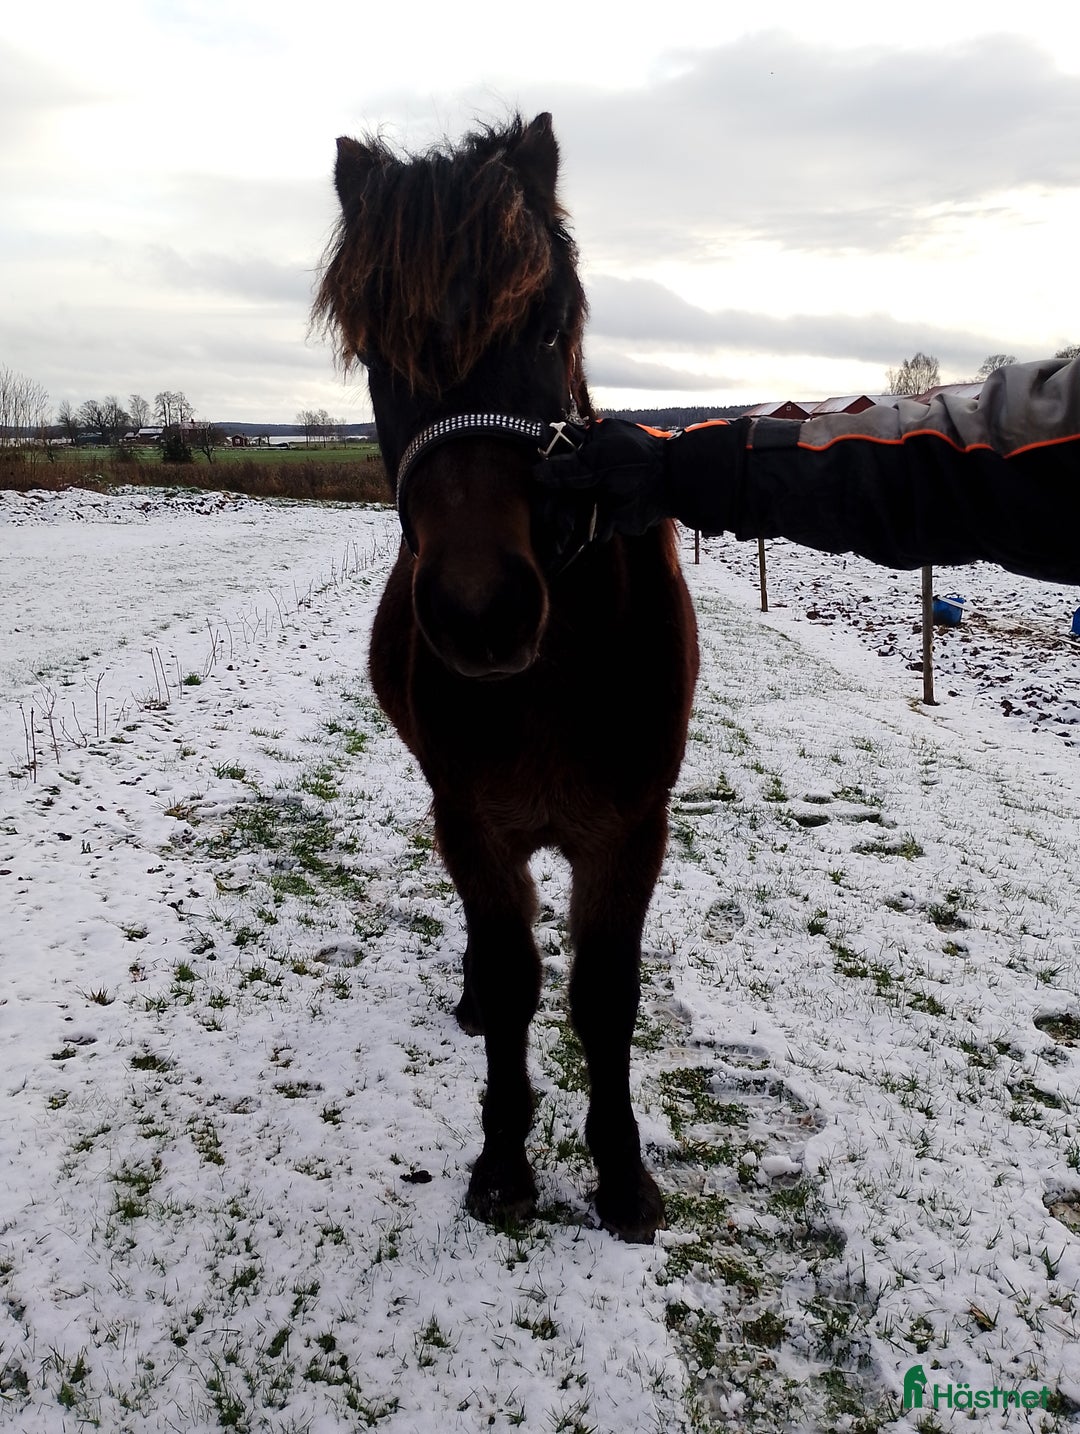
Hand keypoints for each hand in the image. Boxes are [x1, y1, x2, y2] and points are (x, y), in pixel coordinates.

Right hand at [534, 419, 671, 540]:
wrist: (669, 483)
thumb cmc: (637, 459)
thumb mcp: (600, 458)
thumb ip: (568, 468)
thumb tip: (537, 474)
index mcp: (585, 447)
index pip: (554, 459)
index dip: (544, 473)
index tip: (535, 487)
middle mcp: (587, 471)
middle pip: (557, 489)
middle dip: (552, 505)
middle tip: (548, 517)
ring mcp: (595, 493)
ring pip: (568, 509)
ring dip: (564, 521)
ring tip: (564, 533)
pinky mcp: (604, 514)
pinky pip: (586, 525)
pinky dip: (582, 532)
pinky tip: (573, 540)